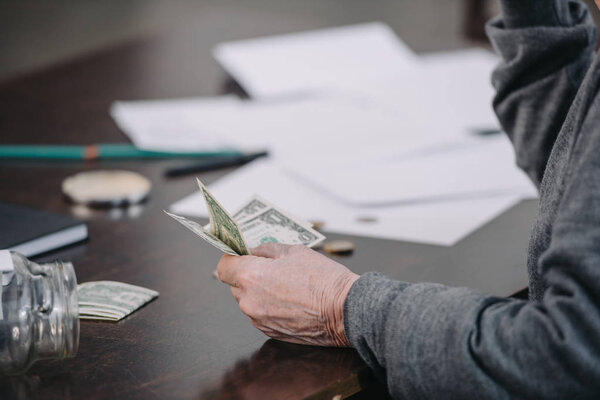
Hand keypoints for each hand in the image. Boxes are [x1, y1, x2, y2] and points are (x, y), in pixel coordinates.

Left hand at [216, 243, 359, 346]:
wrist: (345, 310)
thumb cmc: (322, 278)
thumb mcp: (294, 251)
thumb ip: (267, 250)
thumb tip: (254, 250)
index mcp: (251, 277)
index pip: (224, 266)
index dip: (233, 258)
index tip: (243, 254)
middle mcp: (249, 301)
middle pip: (235, 284)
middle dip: (247, 274)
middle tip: (269, 267)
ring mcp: (259, 320)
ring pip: (248, 301)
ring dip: (258, 291)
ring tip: (285, 284)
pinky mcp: (270, 332)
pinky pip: (260, 314)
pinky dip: (269, 306)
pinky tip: (290, 300)